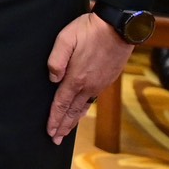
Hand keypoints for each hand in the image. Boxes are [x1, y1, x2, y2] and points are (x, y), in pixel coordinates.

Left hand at [45, 12, 132, 143]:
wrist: (118, 28)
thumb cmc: (89, 30)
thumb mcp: (65, 39)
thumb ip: (56, 60)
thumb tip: (53, 79)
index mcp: (76, 78)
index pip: (61, 104)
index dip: (54, 119)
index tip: (49, 131)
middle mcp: (89, 86)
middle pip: (72, 111)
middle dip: (63, 126)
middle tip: (55, 140)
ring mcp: (99, 85)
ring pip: (83, 108)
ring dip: (73, 121)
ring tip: (65, 132)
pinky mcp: (106, 80)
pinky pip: (92, 101)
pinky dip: (84, 111)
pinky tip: (80, 113)